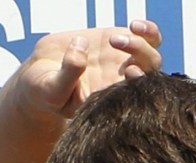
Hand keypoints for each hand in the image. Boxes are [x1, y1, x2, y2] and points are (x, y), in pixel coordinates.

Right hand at [16, 20, 161, 118]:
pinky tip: (135, 26)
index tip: (130, 72)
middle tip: (116, 45)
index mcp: (111, 104)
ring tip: (114, 39)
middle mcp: (123, 86)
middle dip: (141, 58)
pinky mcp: (122, 43)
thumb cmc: (46, 90)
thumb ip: (68, 74)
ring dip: (141, 43)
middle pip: (149, 76)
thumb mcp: (52, 89)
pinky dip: (147, 31)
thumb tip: (81, 48)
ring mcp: (125, 64)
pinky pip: (147, 37)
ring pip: (151, 57)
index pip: (136, 99)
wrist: (44, 74)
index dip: (140, 86)